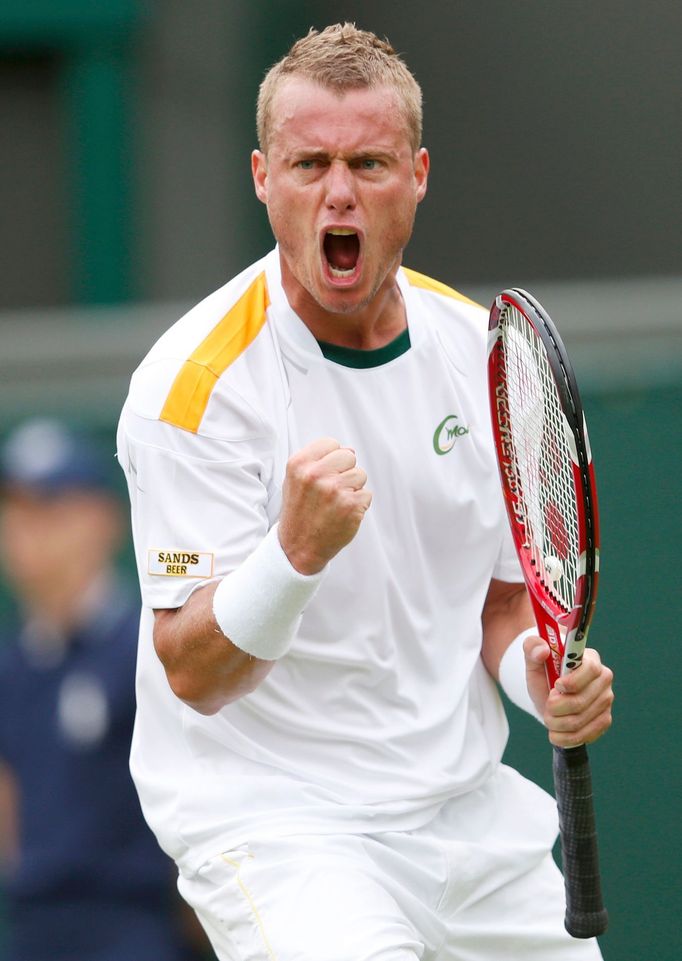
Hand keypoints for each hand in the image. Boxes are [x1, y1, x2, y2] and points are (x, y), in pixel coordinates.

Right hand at [278, 437, 371, 574]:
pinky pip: (367, 494)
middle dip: (344, 471)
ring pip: (360, 475)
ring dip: (353, 489)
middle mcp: (315, 474)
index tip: (324, 475)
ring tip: (335, 504)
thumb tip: (350, 450)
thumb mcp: (295, 480)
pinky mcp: (351, 505)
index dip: (332, 459)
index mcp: (299, 464)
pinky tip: (342, 514)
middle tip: (331, 491)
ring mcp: (334, 489)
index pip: (331, 443)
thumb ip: (318, 460)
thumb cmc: (300, 511)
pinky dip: (359, 505)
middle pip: (349, 455)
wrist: (298, 547)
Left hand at [524, 636, 613, 747]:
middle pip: (581, 701)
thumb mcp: (533, 660)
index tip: (556, 686)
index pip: (590, 670)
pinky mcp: (604, 720)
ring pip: (580, 720)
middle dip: (556, 707)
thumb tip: (542, 650)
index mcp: (590, 659)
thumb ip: (532, 647)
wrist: (549, 695)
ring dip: (557, 723)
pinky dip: (566, 737)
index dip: (572, 682)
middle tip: (547, 705)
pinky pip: (587, 734)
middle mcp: (603, 679)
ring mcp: (606, 701)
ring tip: (549, 717)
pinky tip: (556, 732)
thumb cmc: (544, 674)